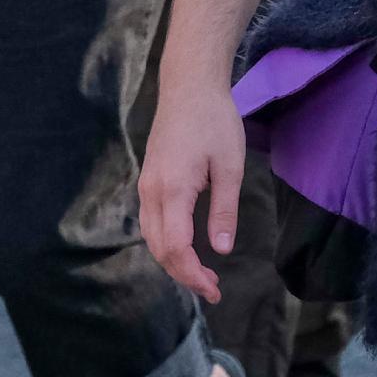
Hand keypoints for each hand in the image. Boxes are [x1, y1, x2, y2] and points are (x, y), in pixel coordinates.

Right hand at [139, 74, 246, 305]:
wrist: (189, 87)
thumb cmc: (214, 121)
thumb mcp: (230, 166)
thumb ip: (224, 211)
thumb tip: (221, 250)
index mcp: (173, 190)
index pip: (176, 248)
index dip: (193, 275)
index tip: (215, 290)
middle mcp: (152, 191)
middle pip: (159, 249)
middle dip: (184, 275)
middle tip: (213, 289)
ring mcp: (146, 185)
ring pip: (152, 238)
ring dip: (173, 261)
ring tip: (202, 274)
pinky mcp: (149, 180)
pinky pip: (151, 222)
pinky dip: (166, 244)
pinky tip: (186, 248)